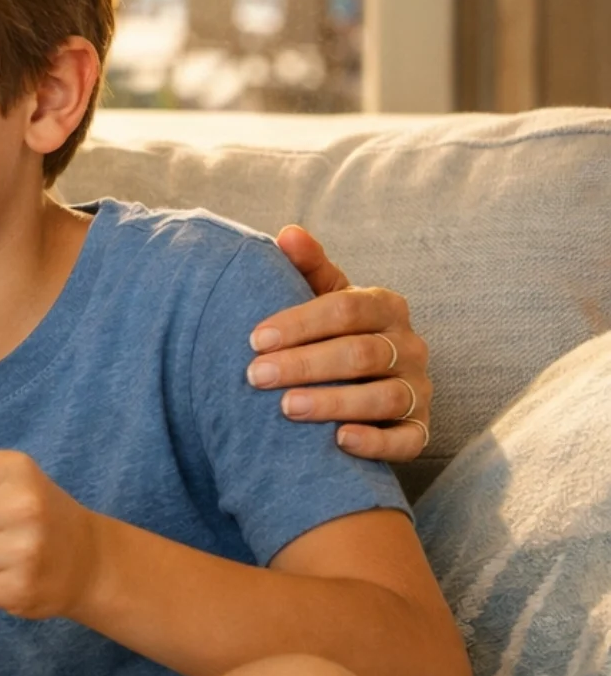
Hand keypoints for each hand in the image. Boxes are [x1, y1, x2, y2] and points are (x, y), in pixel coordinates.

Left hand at [247, 226, 432, 462]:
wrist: (365, 379)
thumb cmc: (334, 331)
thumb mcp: (324, 296)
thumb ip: (308, 266)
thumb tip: (288, 233)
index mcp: (385, 306)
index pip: (345, 309)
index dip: (299, 324)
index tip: (254, 339)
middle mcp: (409, 346)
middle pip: (360, 353)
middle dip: (304, 364)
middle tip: (256, 376)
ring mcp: (419, 389)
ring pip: (384, 397)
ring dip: (333, 402)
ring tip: (286, 408)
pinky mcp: (420, 429)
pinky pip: (408, 440)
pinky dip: (376, 442)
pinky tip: (339, 441)